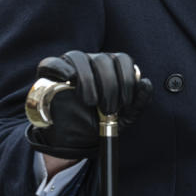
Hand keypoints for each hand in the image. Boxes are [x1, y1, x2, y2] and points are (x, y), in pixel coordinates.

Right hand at [26, 51, 152, 159]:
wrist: (76, 139)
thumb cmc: (102, 122)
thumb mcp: (126, 116)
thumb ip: (140, 101)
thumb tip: (145, 82)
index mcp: (111, 68)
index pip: (122, 59)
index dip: (127, 79)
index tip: (125, 102)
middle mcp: (92, 62)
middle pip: (103, 59)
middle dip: (109, 86)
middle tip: (108, 108)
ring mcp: (70, 66)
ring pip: (78, 57)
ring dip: (87, 80)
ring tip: (90, 102)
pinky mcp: (50, 75)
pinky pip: (52, 63)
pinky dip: (61, 68)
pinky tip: (68, 79)